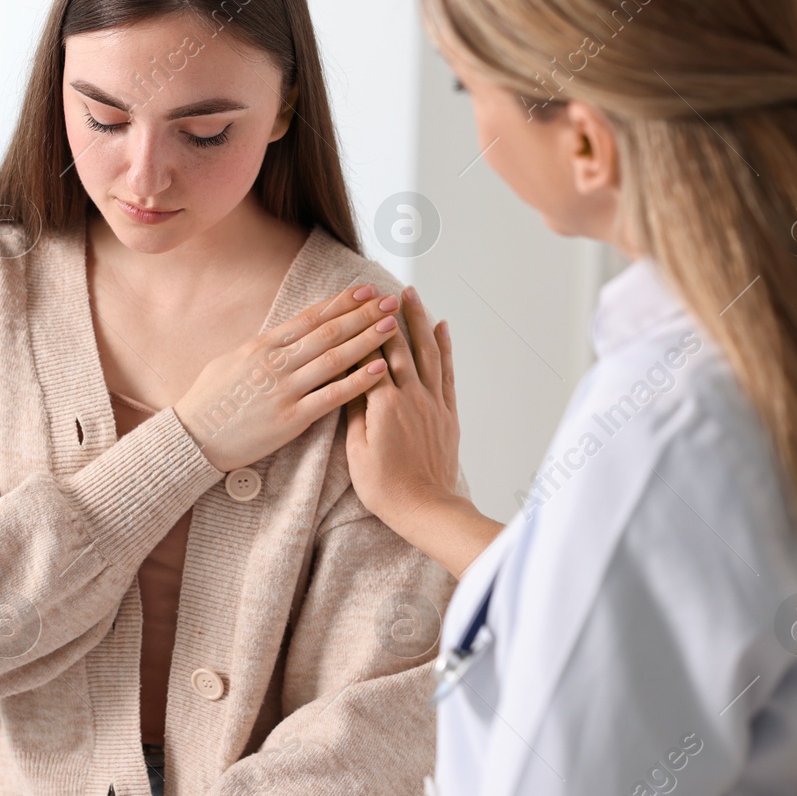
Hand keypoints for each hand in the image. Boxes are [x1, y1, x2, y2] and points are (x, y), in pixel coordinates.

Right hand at [174, 284, 399, 471]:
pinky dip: (358, 381)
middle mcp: (275, 362)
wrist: (193, 438)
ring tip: (392, 325)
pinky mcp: (290, 419)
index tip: (366, 289)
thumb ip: (263, 347)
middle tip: (391, 299)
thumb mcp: (232, 361)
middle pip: (328, 332)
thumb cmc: (210, 401)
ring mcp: (284, 390)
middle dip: (363, 313)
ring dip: (366, 339)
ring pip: (334, 358)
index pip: (310, 317)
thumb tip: (286, 333)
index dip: (341, 301)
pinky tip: (380, 369)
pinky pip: (331, 396)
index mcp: (262, 346)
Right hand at [346, 286, 500, 575]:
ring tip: (413, 294)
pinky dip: (445, 348)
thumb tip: (349, 378)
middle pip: (401, 347)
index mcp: (384, 405)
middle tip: (385, 287)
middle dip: (392, 315)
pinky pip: (446, 373)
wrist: (426, 508)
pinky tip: (441, 328)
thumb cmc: (384, 486)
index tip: (357, 303)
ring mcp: (433, 403)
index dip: (364, 330)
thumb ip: (354, 411)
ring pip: (427, 353)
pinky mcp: (447, 413)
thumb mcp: (356, 451)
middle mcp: (412, 397)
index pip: (371, 357)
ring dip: (420, 321)